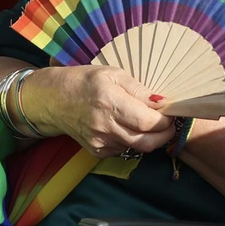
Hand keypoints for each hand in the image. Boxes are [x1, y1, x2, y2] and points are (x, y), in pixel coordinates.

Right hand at [21, 65, 173, 156]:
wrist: (53, 100)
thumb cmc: (84, 81)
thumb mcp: (113, 74)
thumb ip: (139, 90)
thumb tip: (163, 103)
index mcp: (110, 102)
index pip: (148, 122)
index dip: (165, 121)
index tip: (171, 113)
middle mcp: (105, 126)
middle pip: (147, 141)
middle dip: (164, 135)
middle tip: (168, 124)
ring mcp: (100, 142)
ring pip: (137, 147)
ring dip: (149, 137)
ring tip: (149, 122)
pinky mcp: (97, 151)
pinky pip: (124, 149)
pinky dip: (133, 140)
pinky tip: (128, 127)